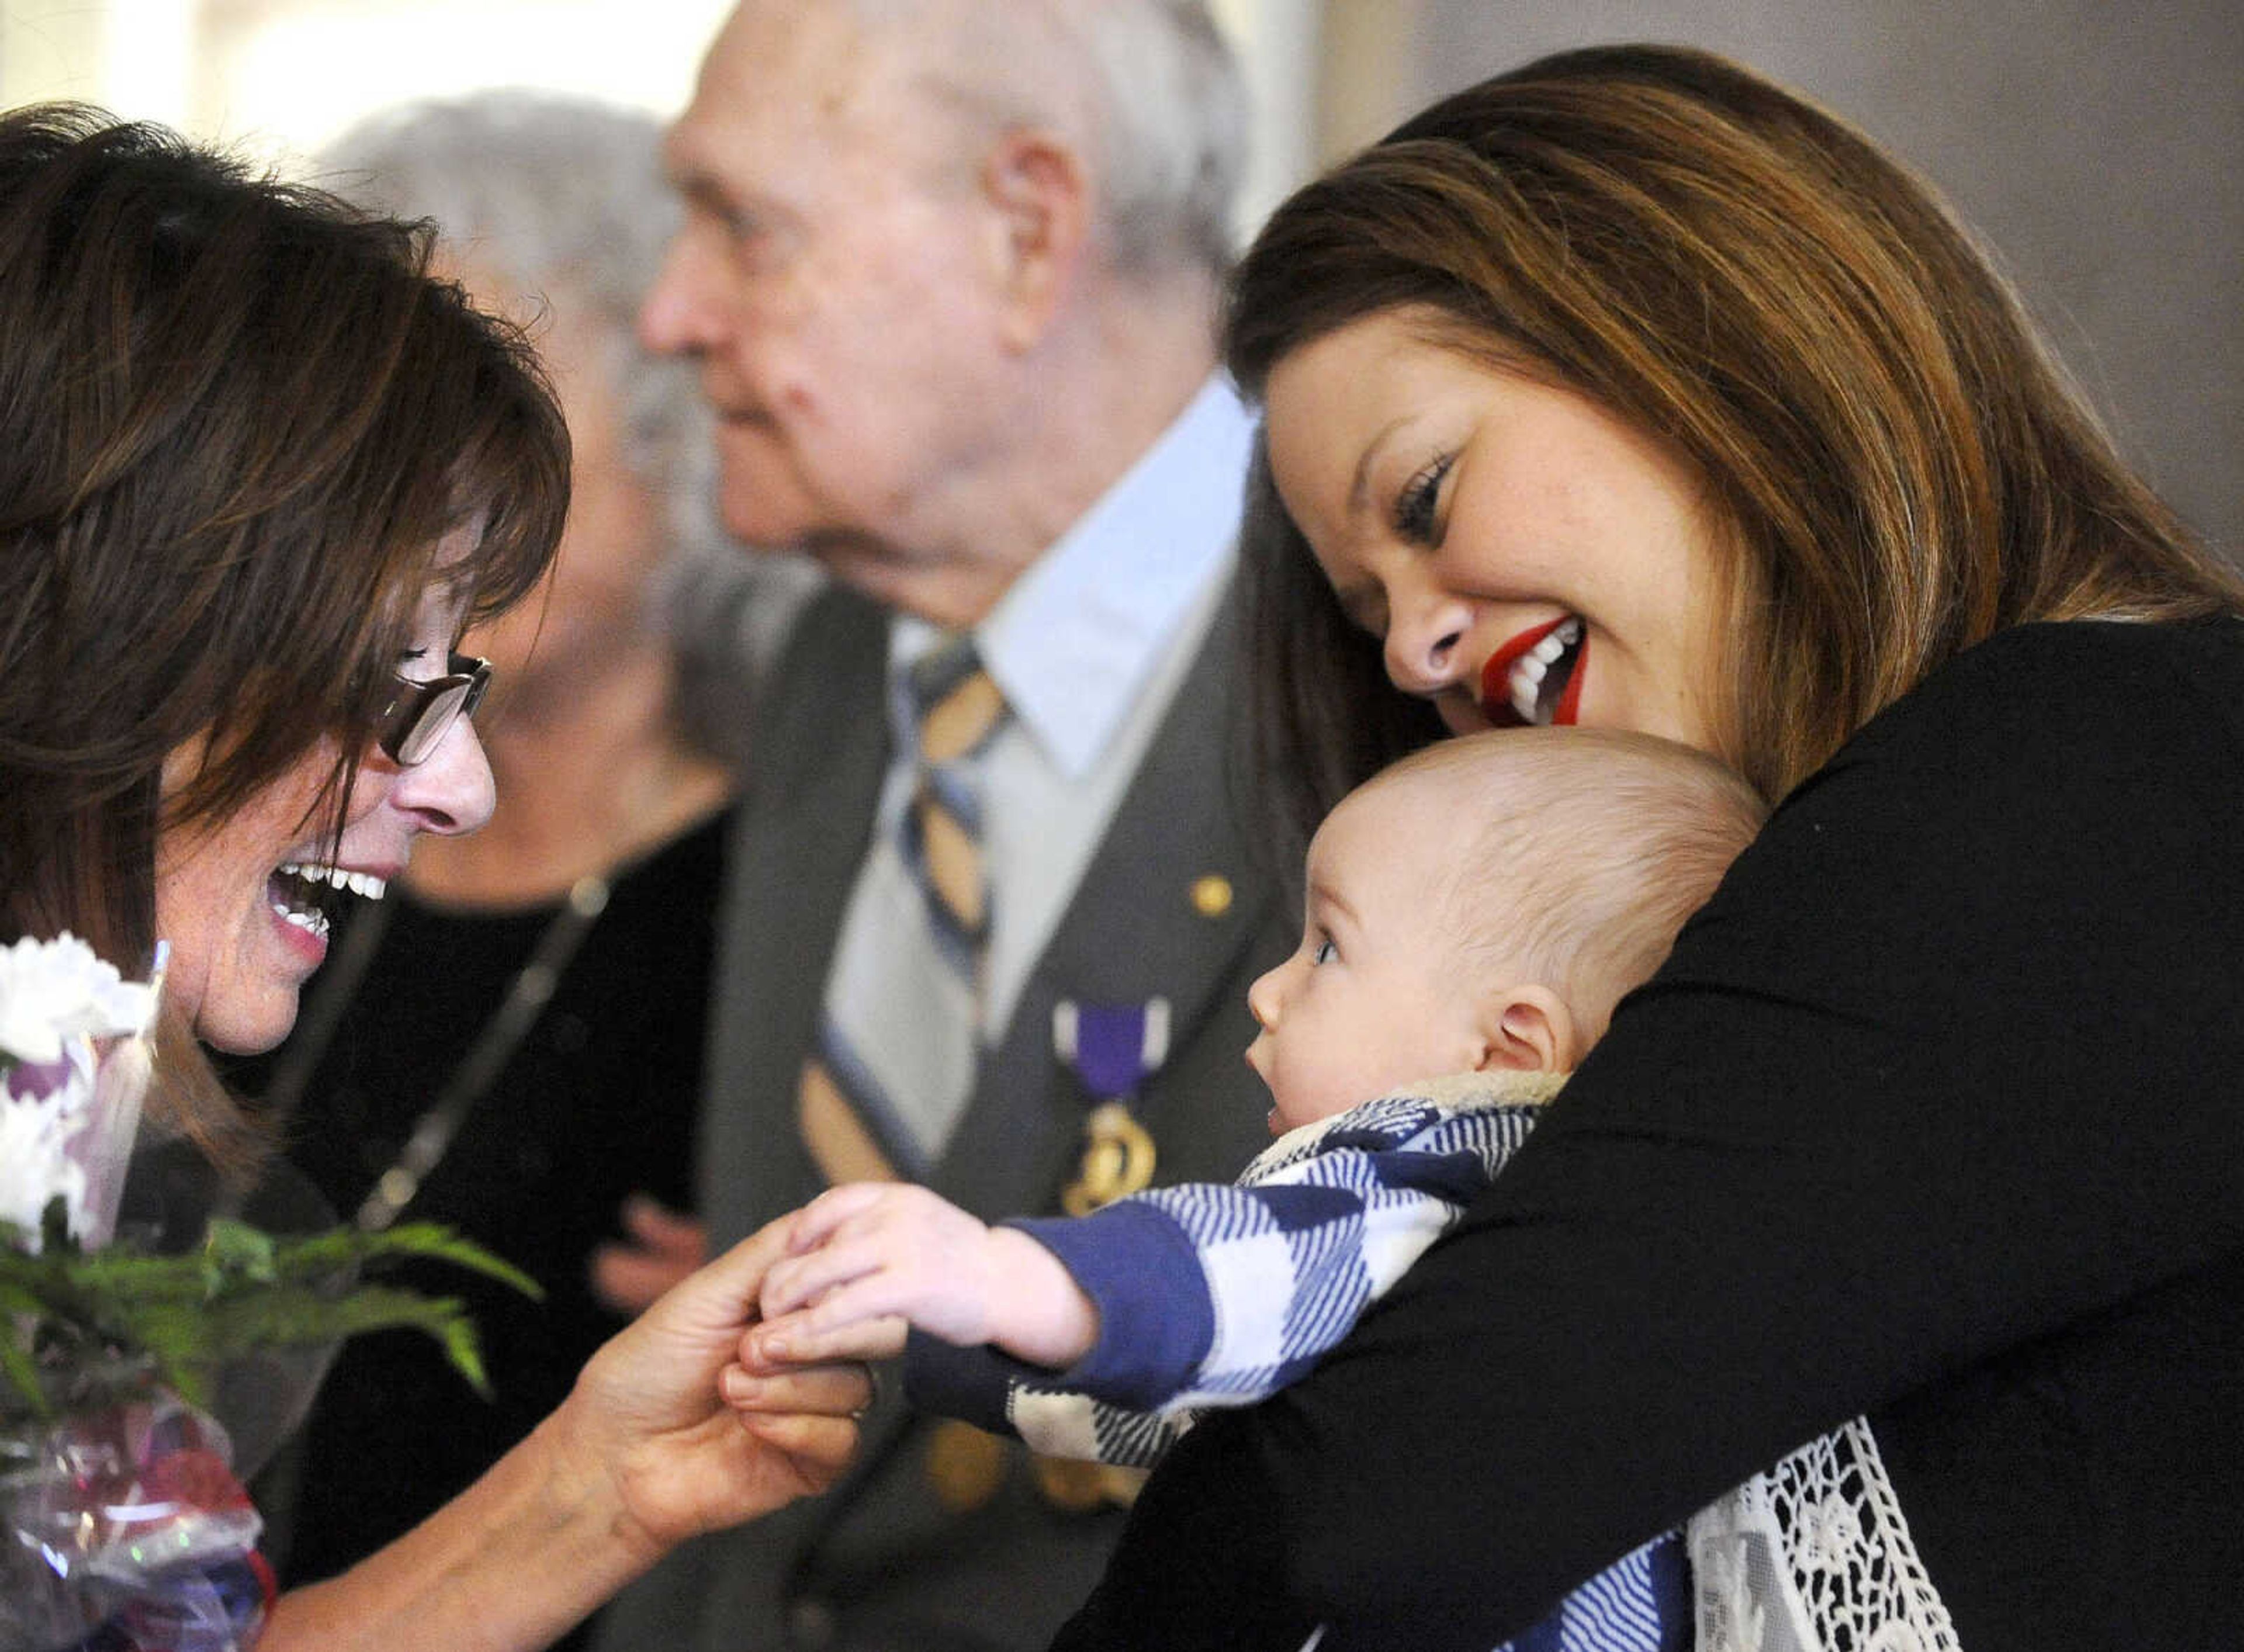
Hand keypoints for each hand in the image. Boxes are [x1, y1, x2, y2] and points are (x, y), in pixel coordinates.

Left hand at [555, 1215, 870, 1558]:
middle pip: (872, 1333)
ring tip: (731, 1388)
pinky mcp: (813, 1463)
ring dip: (788, 1386)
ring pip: (856, 1387)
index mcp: (793, 1309)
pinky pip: (842, 1439)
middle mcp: (814, 1355)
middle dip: (811, 1337)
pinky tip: (748, 1425)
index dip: (829, 1287)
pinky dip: (794, 1427)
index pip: (851, 1284)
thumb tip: (822, 1215)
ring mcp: (816, 1409)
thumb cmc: (647, 1369)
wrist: (612, 1454)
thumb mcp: (705, 1293)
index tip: (775, 1300)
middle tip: (750, 1348)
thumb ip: (769, 1255)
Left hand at [752, 1183, 1096, 1369]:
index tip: (784, 1263)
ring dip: (791, 1297)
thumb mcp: (921, 1227)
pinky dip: (815, 1322)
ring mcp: (904, 1245)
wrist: (1020, 1286)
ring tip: (770, 1325)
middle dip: (787, 1272)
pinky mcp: (910, 1285)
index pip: (831, 1205)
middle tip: (767, 1303)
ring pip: (825, 1268)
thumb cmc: (967, 1265)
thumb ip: (877, 1231)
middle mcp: (897, 1212)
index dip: (800, 1234)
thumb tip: (820, 1247)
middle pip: (820, 1237)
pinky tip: (797, 1340)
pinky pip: (847, 1303)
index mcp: (898, 1197)